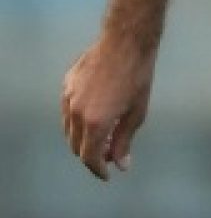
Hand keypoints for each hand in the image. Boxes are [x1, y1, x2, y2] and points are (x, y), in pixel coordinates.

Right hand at [61, 40, 155, 180]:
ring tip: (107, 136)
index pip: (89, 157)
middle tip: (111, 155)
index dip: (98, 170)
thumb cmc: (137, 78)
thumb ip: (125, 142)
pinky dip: (79, 122)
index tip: (108, 175)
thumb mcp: (136, 114)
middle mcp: (76, 112)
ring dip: (84, 139)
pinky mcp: (67, 85)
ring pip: (69, 130)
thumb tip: (121, 165)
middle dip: (92, 156)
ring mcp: (68, 97)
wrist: (125, 43)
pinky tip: (97, 116)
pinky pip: (68, 112)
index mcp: (95, 123)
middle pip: (77, 147)